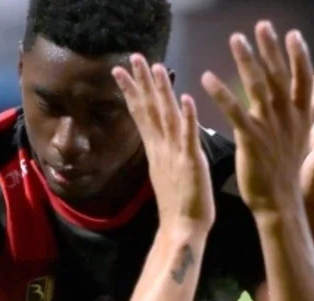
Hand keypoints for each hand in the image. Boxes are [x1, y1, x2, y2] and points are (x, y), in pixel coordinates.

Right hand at [113, 55, 214, 232]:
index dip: (132, 90)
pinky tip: (187, 99)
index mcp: (156, 149)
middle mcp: (162, 147)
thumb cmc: (178, 204)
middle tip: (133, 57)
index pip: (141, 113)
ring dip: (162, 92)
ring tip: (158, 68)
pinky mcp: (191, 163)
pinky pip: (189, 137)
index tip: (122, 70)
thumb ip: (161, 151)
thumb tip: (155, 136)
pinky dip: (187, 118)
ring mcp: (175, 154)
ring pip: (167, 117)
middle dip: (141, 82)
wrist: (182, 229)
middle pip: (149, 109)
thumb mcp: (165, 172)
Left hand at [201, 21, 313, 213]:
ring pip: (257, 87)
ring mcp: (269, 127)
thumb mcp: (307, 143)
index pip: (302, 79)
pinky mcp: (250, 140)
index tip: (292, 34)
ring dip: (246, 61)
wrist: (279, 202)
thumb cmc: (288, 170)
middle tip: (262, 25)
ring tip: (235, 39)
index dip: (298, 56)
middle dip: (270, 49)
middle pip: (278, 76)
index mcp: (301, 116)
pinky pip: (233, 112)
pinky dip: (220, 94)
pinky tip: (206, 78)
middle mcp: (287, 117)